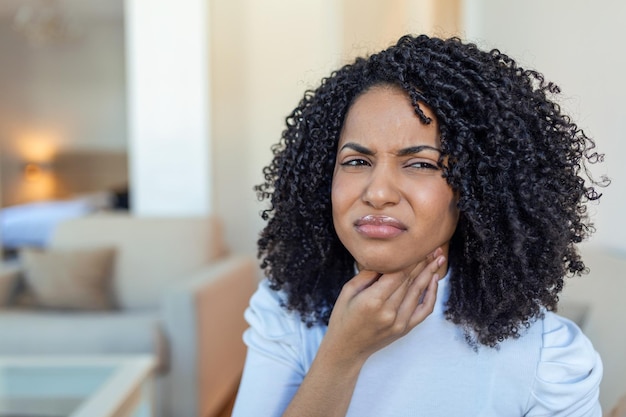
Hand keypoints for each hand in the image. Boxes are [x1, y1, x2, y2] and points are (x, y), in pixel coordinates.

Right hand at [322, 248, 445, 364]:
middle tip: (433, 247)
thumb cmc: (343, 317)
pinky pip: (424, 310)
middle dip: (422, 262)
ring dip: (430, 273)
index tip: (417, 245)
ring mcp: (399, 322)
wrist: (346, 348)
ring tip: (438, 258)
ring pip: (419, 292)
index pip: (397, 274)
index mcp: (373, 300)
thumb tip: (386, 258)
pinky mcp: (405, 329)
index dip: (409, 259)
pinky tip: (434, 280)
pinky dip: (431, 294)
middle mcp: (389, 312)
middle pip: (410, 281)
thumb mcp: (348, 291)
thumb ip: (367, 274)